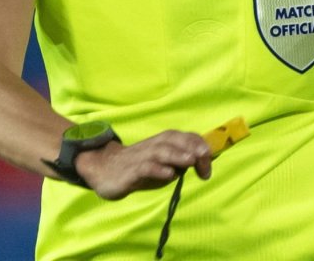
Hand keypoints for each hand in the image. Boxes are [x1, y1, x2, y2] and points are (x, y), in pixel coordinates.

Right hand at [75, 130, 211, 199]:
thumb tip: (204, 163)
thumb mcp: (164, 165)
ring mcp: (141, 156)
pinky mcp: (130, 170)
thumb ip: (182, 163)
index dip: (201, 148)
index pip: (186, 138)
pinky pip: (145, 167)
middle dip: (192, 147)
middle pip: (175, 140)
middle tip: (205, 158)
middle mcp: (154, 145)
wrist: (104, 170)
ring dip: (177, 154)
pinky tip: (168, 174)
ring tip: (191, 160)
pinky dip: (157, 169)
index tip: (209, 166)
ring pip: (161, 151)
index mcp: (164, 142)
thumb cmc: (140, 168)